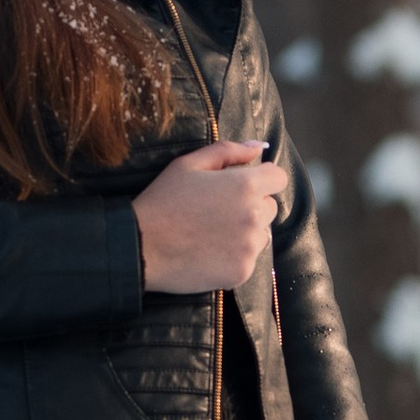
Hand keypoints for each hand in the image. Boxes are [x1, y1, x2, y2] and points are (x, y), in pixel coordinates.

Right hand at [134, 138, 285, 293]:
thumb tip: (258, 147)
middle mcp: (254, 217)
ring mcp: (250, 247)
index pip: (278, 178)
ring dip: (246, 231)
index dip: (262, 179)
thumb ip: (228, 151)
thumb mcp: (189, 164)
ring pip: (261, 234)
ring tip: (212, 232)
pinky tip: (209, 251)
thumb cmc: (162, 201)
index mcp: (245, 186)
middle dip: (252, 205)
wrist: (141, 247)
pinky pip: (249, 259)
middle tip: (218, 210)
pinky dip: (235, 255)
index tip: (243, 185)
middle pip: (270, 207)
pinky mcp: (242, 272)